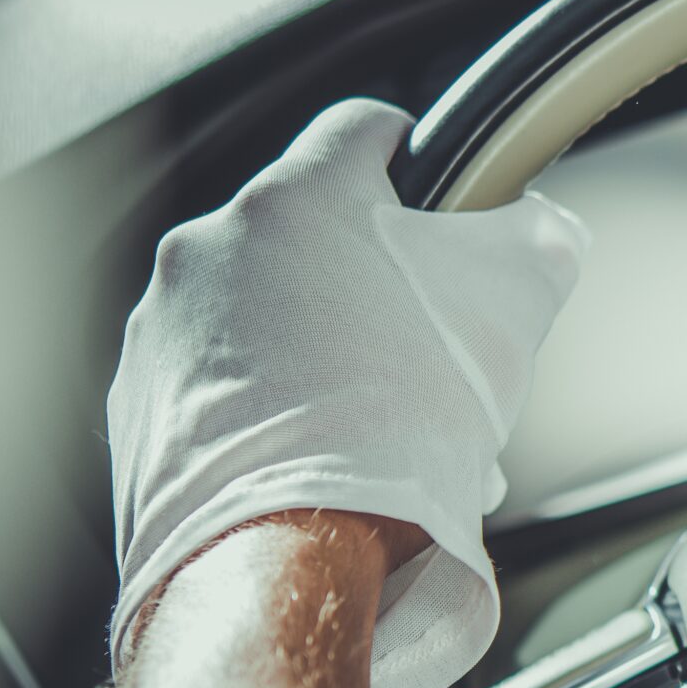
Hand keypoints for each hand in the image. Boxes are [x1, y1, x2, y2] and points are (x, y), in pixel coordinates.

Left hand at [108, 99, 583, 687]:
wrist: (293, 560)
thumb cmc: (395, 436)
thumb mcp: (512, 317)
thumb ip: (535, 245)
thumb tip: (547, 232)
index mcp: (295, 201)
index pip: (362, 128)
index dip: (416, 156)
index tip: (434, 194)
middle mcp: (210, 251)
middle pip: (307, 236)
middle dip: (366, 286)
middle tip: (420, 351)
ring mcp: (162, 333)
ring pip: (258, 318)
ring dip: (314, 355)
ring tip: (374, 429)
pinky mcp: (139, 412)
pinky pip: (214, 387)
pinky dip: (262, 413)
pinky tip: (317, 464)